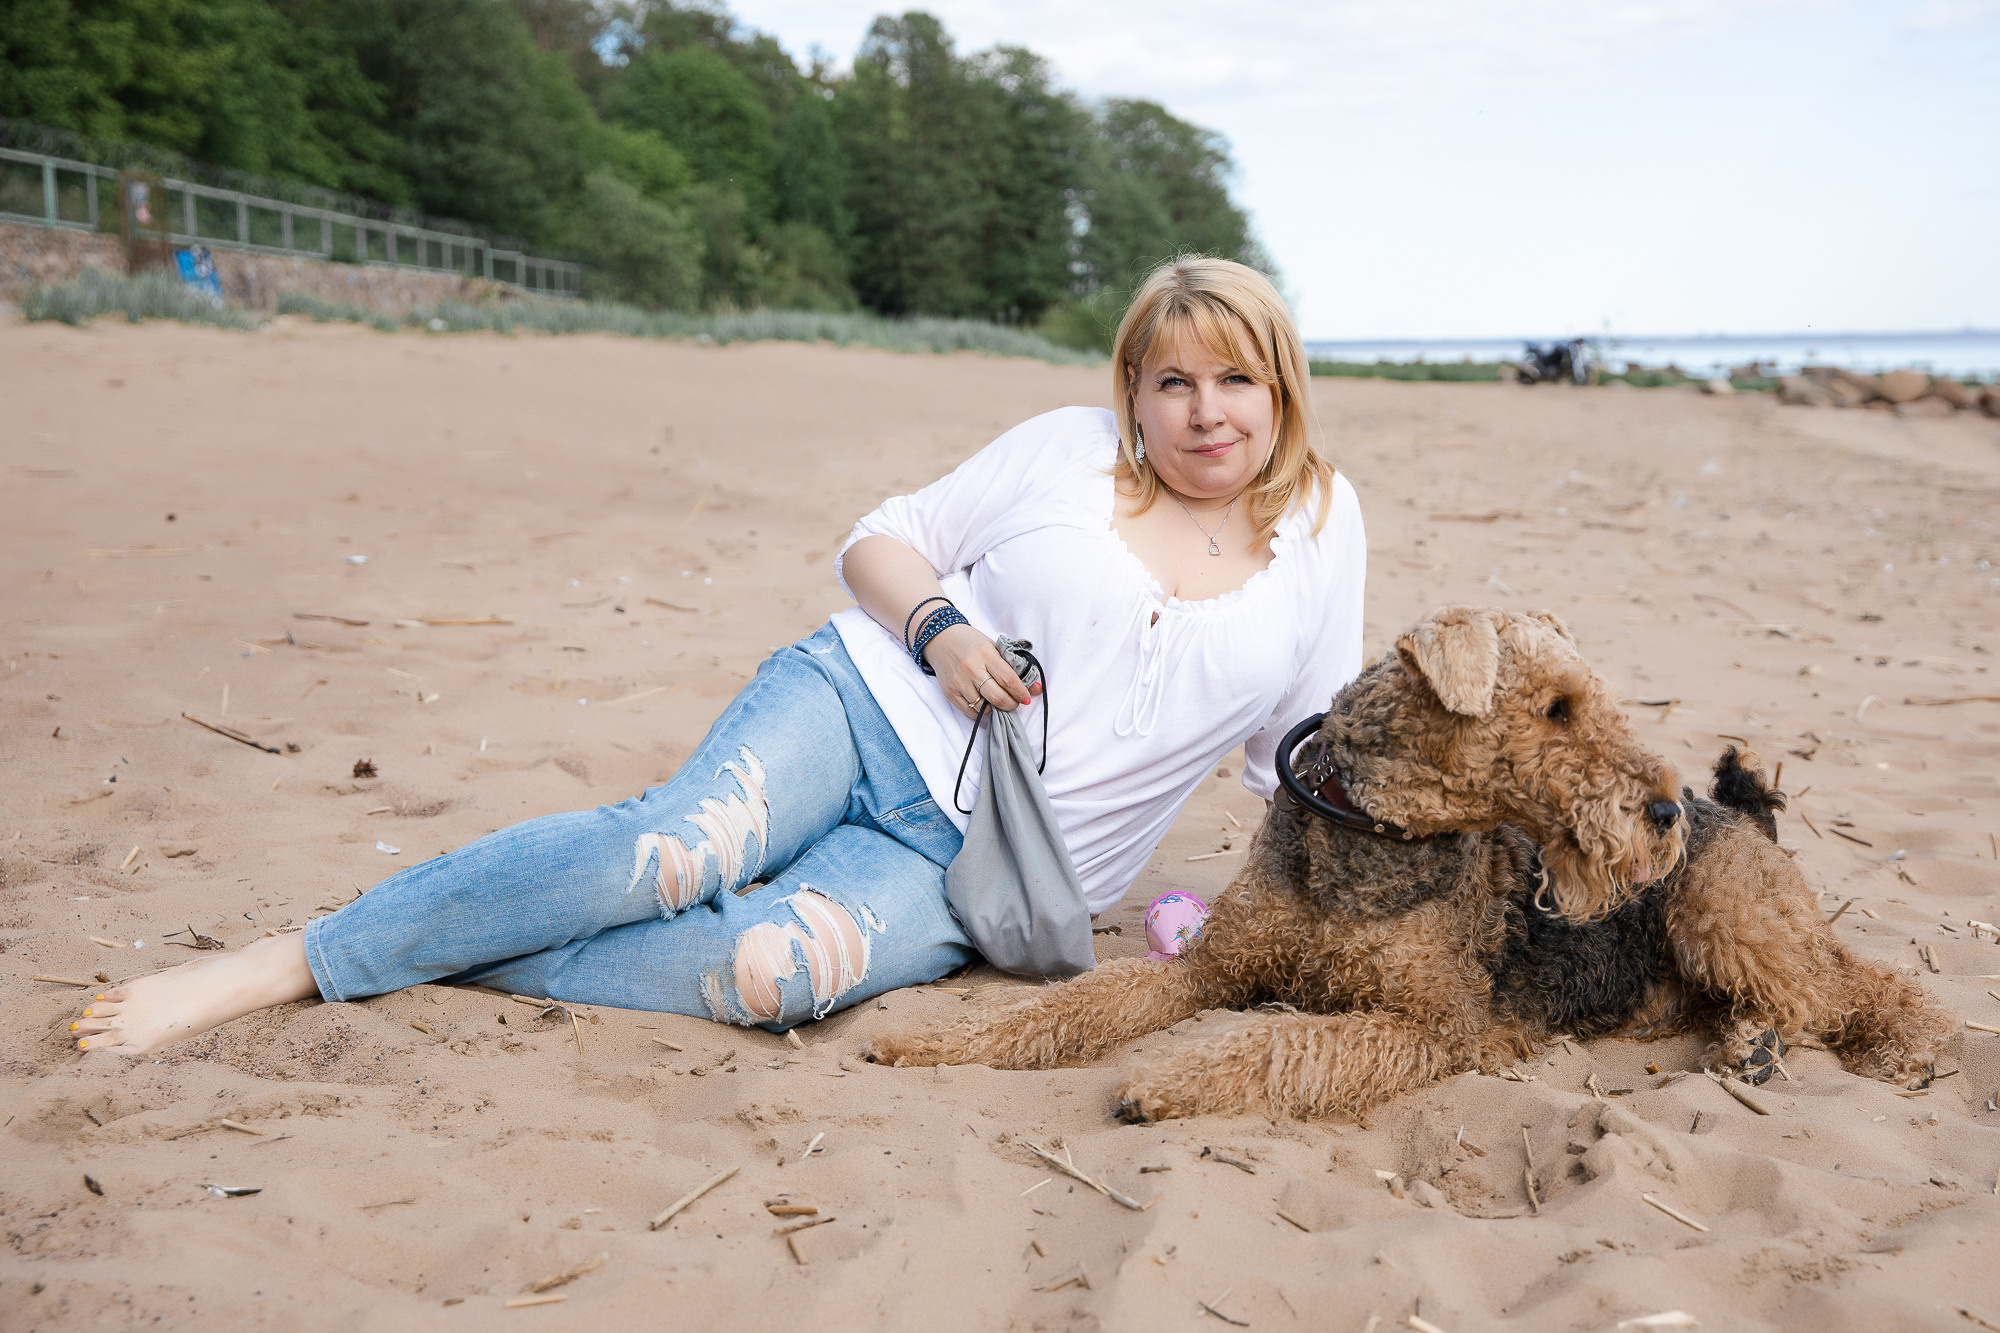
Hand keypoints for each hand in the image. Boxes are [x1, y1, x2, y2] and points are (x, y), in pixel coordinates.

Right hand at [921, 623, 1039, 718]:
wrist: (941, 638)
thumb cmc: (971, 642)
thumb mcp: (994, 648)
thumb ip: (1014, 667)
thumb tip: (1036, 688)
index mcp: (986, 655)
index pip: (1009, 680)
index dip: (1021, 692)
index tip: (1026, 698)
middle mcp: (972, 669)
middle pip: (998, 697)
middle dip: (1011, 704)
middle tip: (1015, 703)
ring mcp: (959, 682)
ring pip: (984, 707)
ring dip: (996, 709)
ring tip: (999, 702)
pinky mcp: (949, 692)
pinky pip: (969, 711)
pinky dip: (981, 712)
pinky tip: (985, 704)